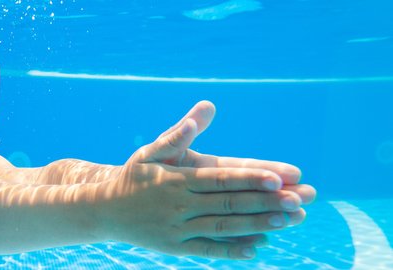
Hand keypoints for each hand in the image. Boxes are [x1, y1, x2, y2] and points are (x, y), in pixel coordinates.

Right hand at [99, 101, 315, 258]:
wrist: (103, 212)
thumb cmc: (132, 176)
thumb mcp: (150, 150)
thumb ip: (179, 133)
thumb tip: (205, 108)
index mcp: (176, 179)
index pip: (219, 178)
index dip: (250, 178)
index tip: (279, 177)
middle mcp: (178, 205)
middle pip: (228, 204)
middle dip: (265, 202)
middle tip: (298, 200)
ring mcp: (177, 229)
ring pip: (223, 228)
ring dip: (257, 225)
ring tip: (288, 220)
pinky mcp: (175, 247)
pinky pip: (208, 249)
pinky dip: (232, 250)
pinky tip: (258, 247)